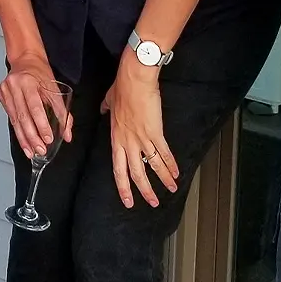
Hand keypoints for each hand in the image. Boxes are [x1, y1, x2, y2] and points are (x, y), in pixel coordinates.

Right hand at [0, 52, 72, 159]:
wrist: (25, 59)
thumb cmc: (40, 73)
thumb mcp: (54, 88)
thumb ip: (62, 112)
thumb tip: (67, 134)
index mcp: (28, 81)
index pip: (35, 107)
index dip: (41, 124)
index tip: (47, 138)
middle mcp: (14, 86)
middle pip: (23, 116)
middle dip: (32, 136)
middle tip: (40, 149)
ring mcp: (6, 91)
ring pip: (15, 120)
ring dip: (24, 138)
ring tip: (31, 151)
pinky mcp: (2, 97)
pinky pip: (11, 118)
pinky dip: (18, 131)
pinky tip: (24, 142)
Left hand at [102, 57, 176, 207]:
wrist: (135, 79)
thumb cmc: (122, 87)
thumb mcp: (108, 100)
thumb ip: (106, 109)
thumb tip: (103, 109)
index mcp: (116, 137)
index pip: (118, 168)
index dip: (123, 186)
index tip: (127, 199)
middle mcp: (127, 142)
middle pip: (135, 173)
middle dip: (144, 191)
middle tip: (152, 202)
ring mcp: (141, 138)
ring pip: (152, 166)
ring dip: (162, 180)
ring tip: (170, 190)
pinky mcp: (155, 132)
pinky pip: (164, 153)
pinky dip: (171, 164)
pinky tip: (177, 173)